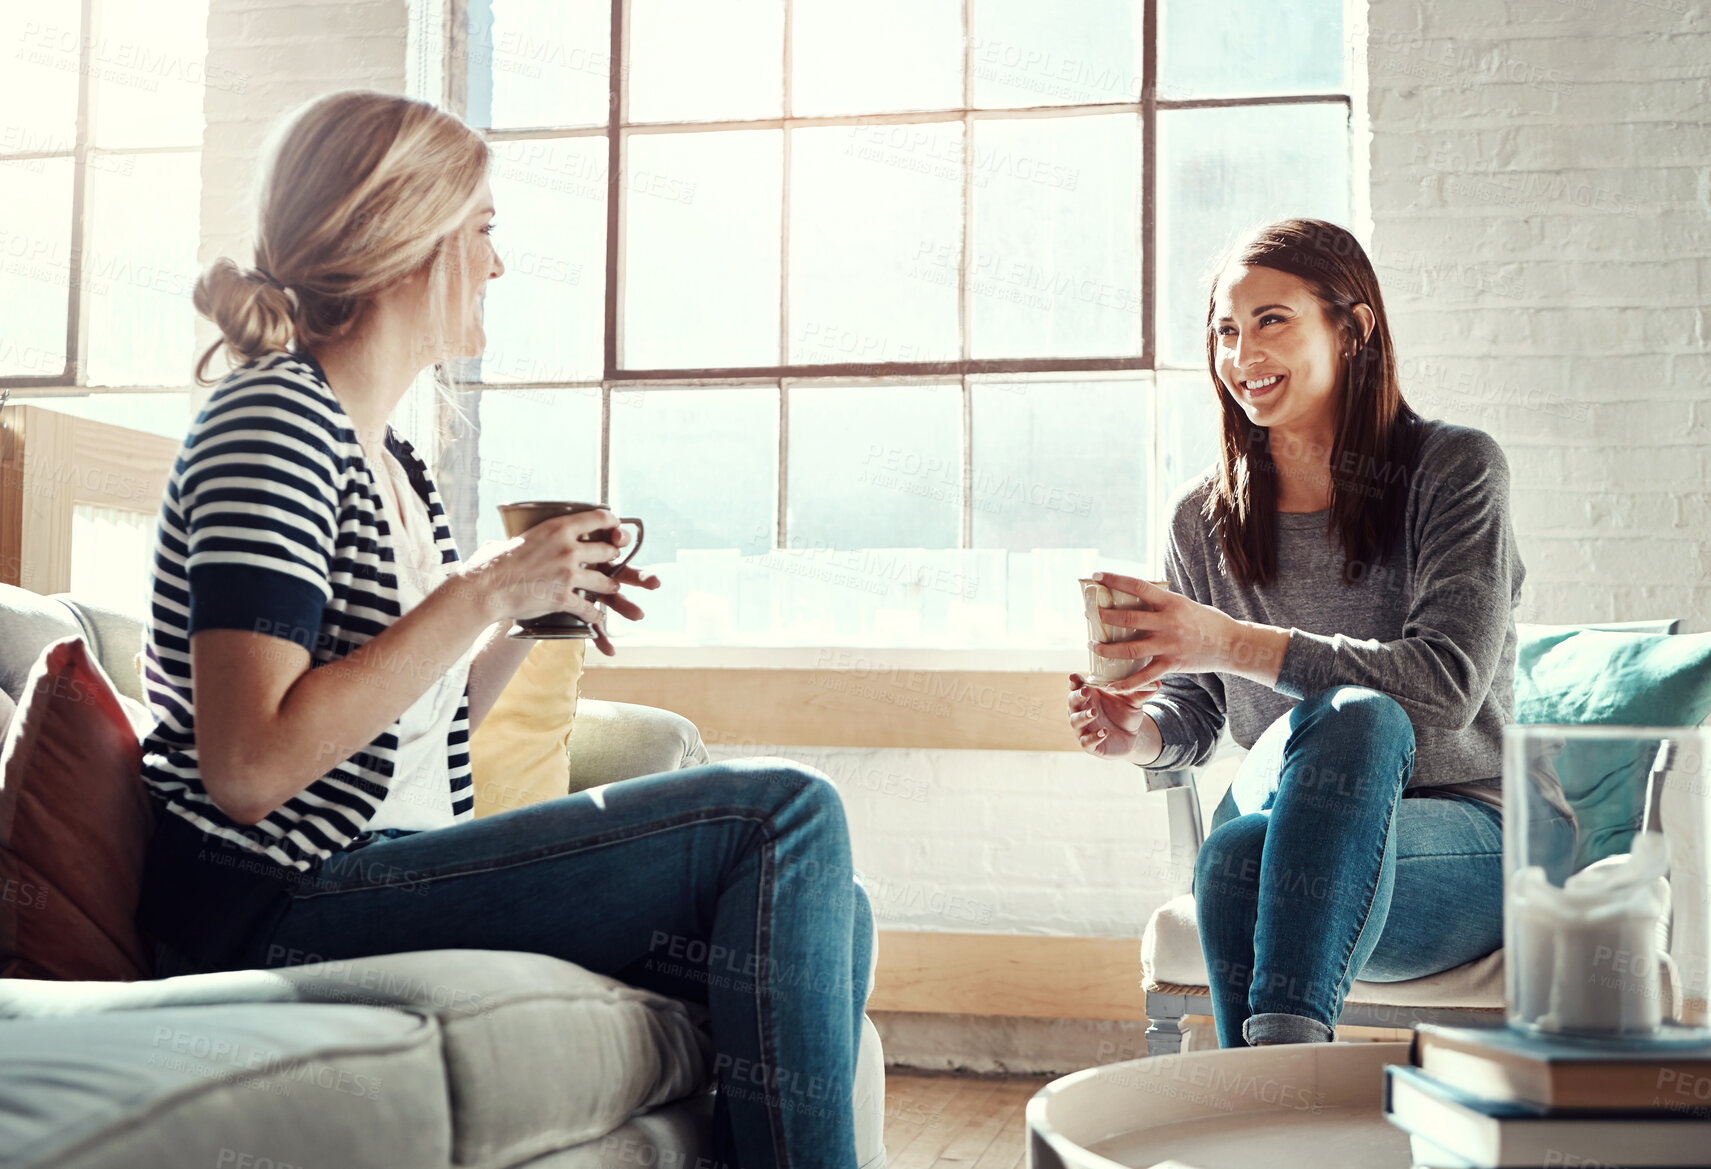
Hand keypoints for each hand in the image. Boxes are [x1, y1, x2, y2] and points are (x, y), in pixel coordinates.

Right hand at [448, 510, 659, 655]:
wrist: (484, 588)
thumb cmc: (492, 563)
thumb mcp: (516, 538)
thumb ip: (529, 537)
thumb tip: (514, 539)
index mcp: (558, 528)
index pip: (599, 517)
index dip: (613, 523)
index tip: (616, 528)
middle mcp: (568, 549)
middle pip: (608, 551)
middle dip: (612, 557)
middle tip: (612, 560)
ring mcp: (568, 575)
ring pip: (604, 581)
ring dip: (610, 586)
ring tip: (612, 588)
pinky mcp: (563, 599)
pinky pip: (589, 608)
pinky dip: (594, 615)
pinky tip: (596, 617)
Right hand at [1066, 669, 1160, 761]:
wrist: (1131, 737)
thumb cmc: (1126, 714)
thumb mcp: (1133, 702)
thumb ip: (1141, 693)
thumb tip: (1157, 683)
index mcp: (1090, 696)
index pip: (1076, 687)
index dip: (1074, 681)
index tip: (1075, 676)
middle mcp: (1083, 711)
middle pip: (1072, 702)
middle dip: (1076, 696)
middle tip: (1086, 692)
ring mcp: (1084, 728)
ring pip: (1075, 721)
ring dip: (1083, 716)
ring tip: (1093, 713)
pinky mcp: (1090, 745)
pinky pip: (1086, 741)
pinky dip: (1093, 737)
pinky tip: (1104, 732)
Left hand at [1086, 572, 1239, 687]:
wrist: (1232, 644)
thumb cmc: (1205, 621)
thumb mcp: (1184, 604)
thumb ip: (1161, 603)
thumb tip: (1133, 596)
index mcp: (1171, 603)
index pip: (1138, 586)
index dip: (1115, 580)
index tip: (1097, 576)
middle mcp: (1168, 622)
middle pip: (1128, 619)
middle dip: (1104, 617)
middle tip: (1090, 615)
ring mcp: (1169, 645)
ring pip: (1130, 649)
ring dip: (1107, 649)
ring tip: (1093, 646)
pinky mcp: (1172, 664)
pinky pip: (1144, 677)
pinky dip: (1126, 683)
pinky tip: (1111, 685)